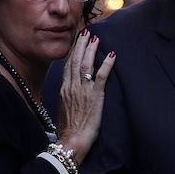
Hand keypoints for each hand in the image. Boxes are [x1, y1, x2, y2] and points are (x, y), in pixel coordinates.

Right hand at [57, 29, 115, 160]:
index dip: (73, 52)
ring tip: (96, 38)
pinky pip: (101, 76)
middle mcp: (72, 87)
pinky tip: (112, 55)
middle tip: (86, 32)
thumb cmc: (68, 131)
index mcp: (64, 90)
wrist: (71, 142)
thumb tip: (68, 95)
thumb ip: (66, 99)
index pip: (68, 66)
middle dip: (81, 44)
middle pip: (75, 60)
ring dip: (91, 49)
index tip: (77, 42)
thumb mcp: (63, 111)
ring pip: (86, 64)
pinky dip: (107, 64)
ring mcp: (83, 91)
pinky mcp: (95, 97)